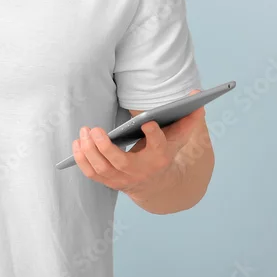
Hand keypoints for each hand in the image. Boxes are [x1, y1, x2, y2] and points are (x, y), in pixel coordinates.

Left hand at [71, 89, 205, 195]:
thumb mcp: (178, 137)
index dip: (154, 134)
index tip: (147, 122)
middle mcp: (140, 171)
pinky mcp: (109, 182)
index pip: (158, 146)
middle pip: (120, 162)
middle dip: (105, 147)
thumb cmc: (163, 153)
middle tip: (95, 129)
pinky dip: (82, 159)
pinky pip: (92, 174)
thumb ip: (189, 117)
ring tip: (85, 131)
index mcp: (160, 158)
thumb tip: (198, 92)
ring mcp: (123, 179)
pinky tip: (78, 142)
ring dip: (90, 151)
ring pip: (102, 169)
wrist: (155, 184)